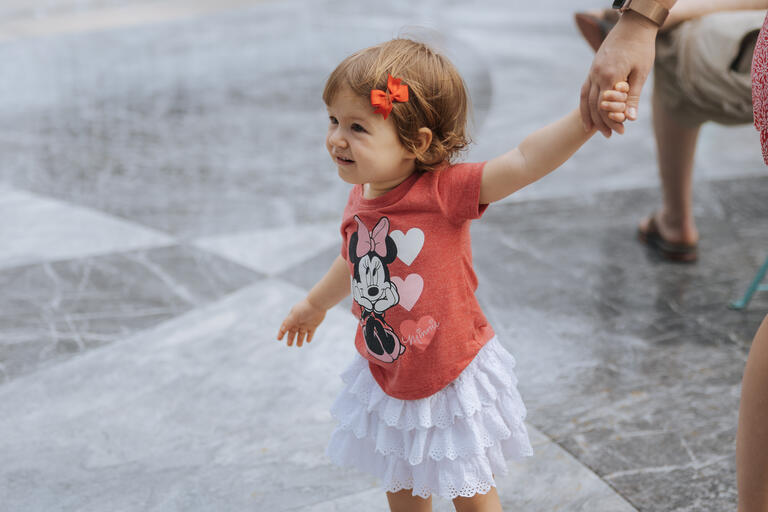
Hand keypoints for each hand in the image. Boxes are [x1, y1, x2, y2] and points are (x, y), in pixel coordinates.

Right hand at [276, 298, 326, 346]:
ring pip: (301, 334)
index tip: (279, 339)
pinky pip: (310, 333)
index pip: (285, 327)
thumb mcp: (294, 315)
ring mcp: (306, 324)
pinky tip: (308, 341)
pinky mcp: (313, 325)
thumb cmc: (305, 308)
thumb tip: (282, 329)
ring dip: (300, 339)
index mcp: (292, 319)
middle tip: (289, 345)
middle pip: (293, 332)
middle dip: (290, 338)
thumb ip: (288, 322)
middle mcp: (298, 322)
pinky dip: (309, 337)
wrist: (317, 304)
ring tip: (299, 345)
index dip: (281, 333)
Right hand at [580, 11, 657, 136]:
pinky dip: (585, 102)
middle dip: (600, 122)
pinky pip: (585, 89)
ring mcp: (592, 71)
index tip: (620, 131)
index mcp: (610, 76)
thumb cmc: (641, 48)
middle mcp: (597, 74)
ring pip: (584, 98)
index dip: (611, 121)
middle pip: (593, 105)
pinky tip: (589, 111)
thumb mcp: (641, 72)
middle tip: (609, 135)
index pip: (605, 107)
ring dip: (588, 115)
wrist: (633, 25)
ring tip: (591, 129)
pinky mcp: (592, 68)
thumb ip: (633, 96)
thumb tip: (630, 118)